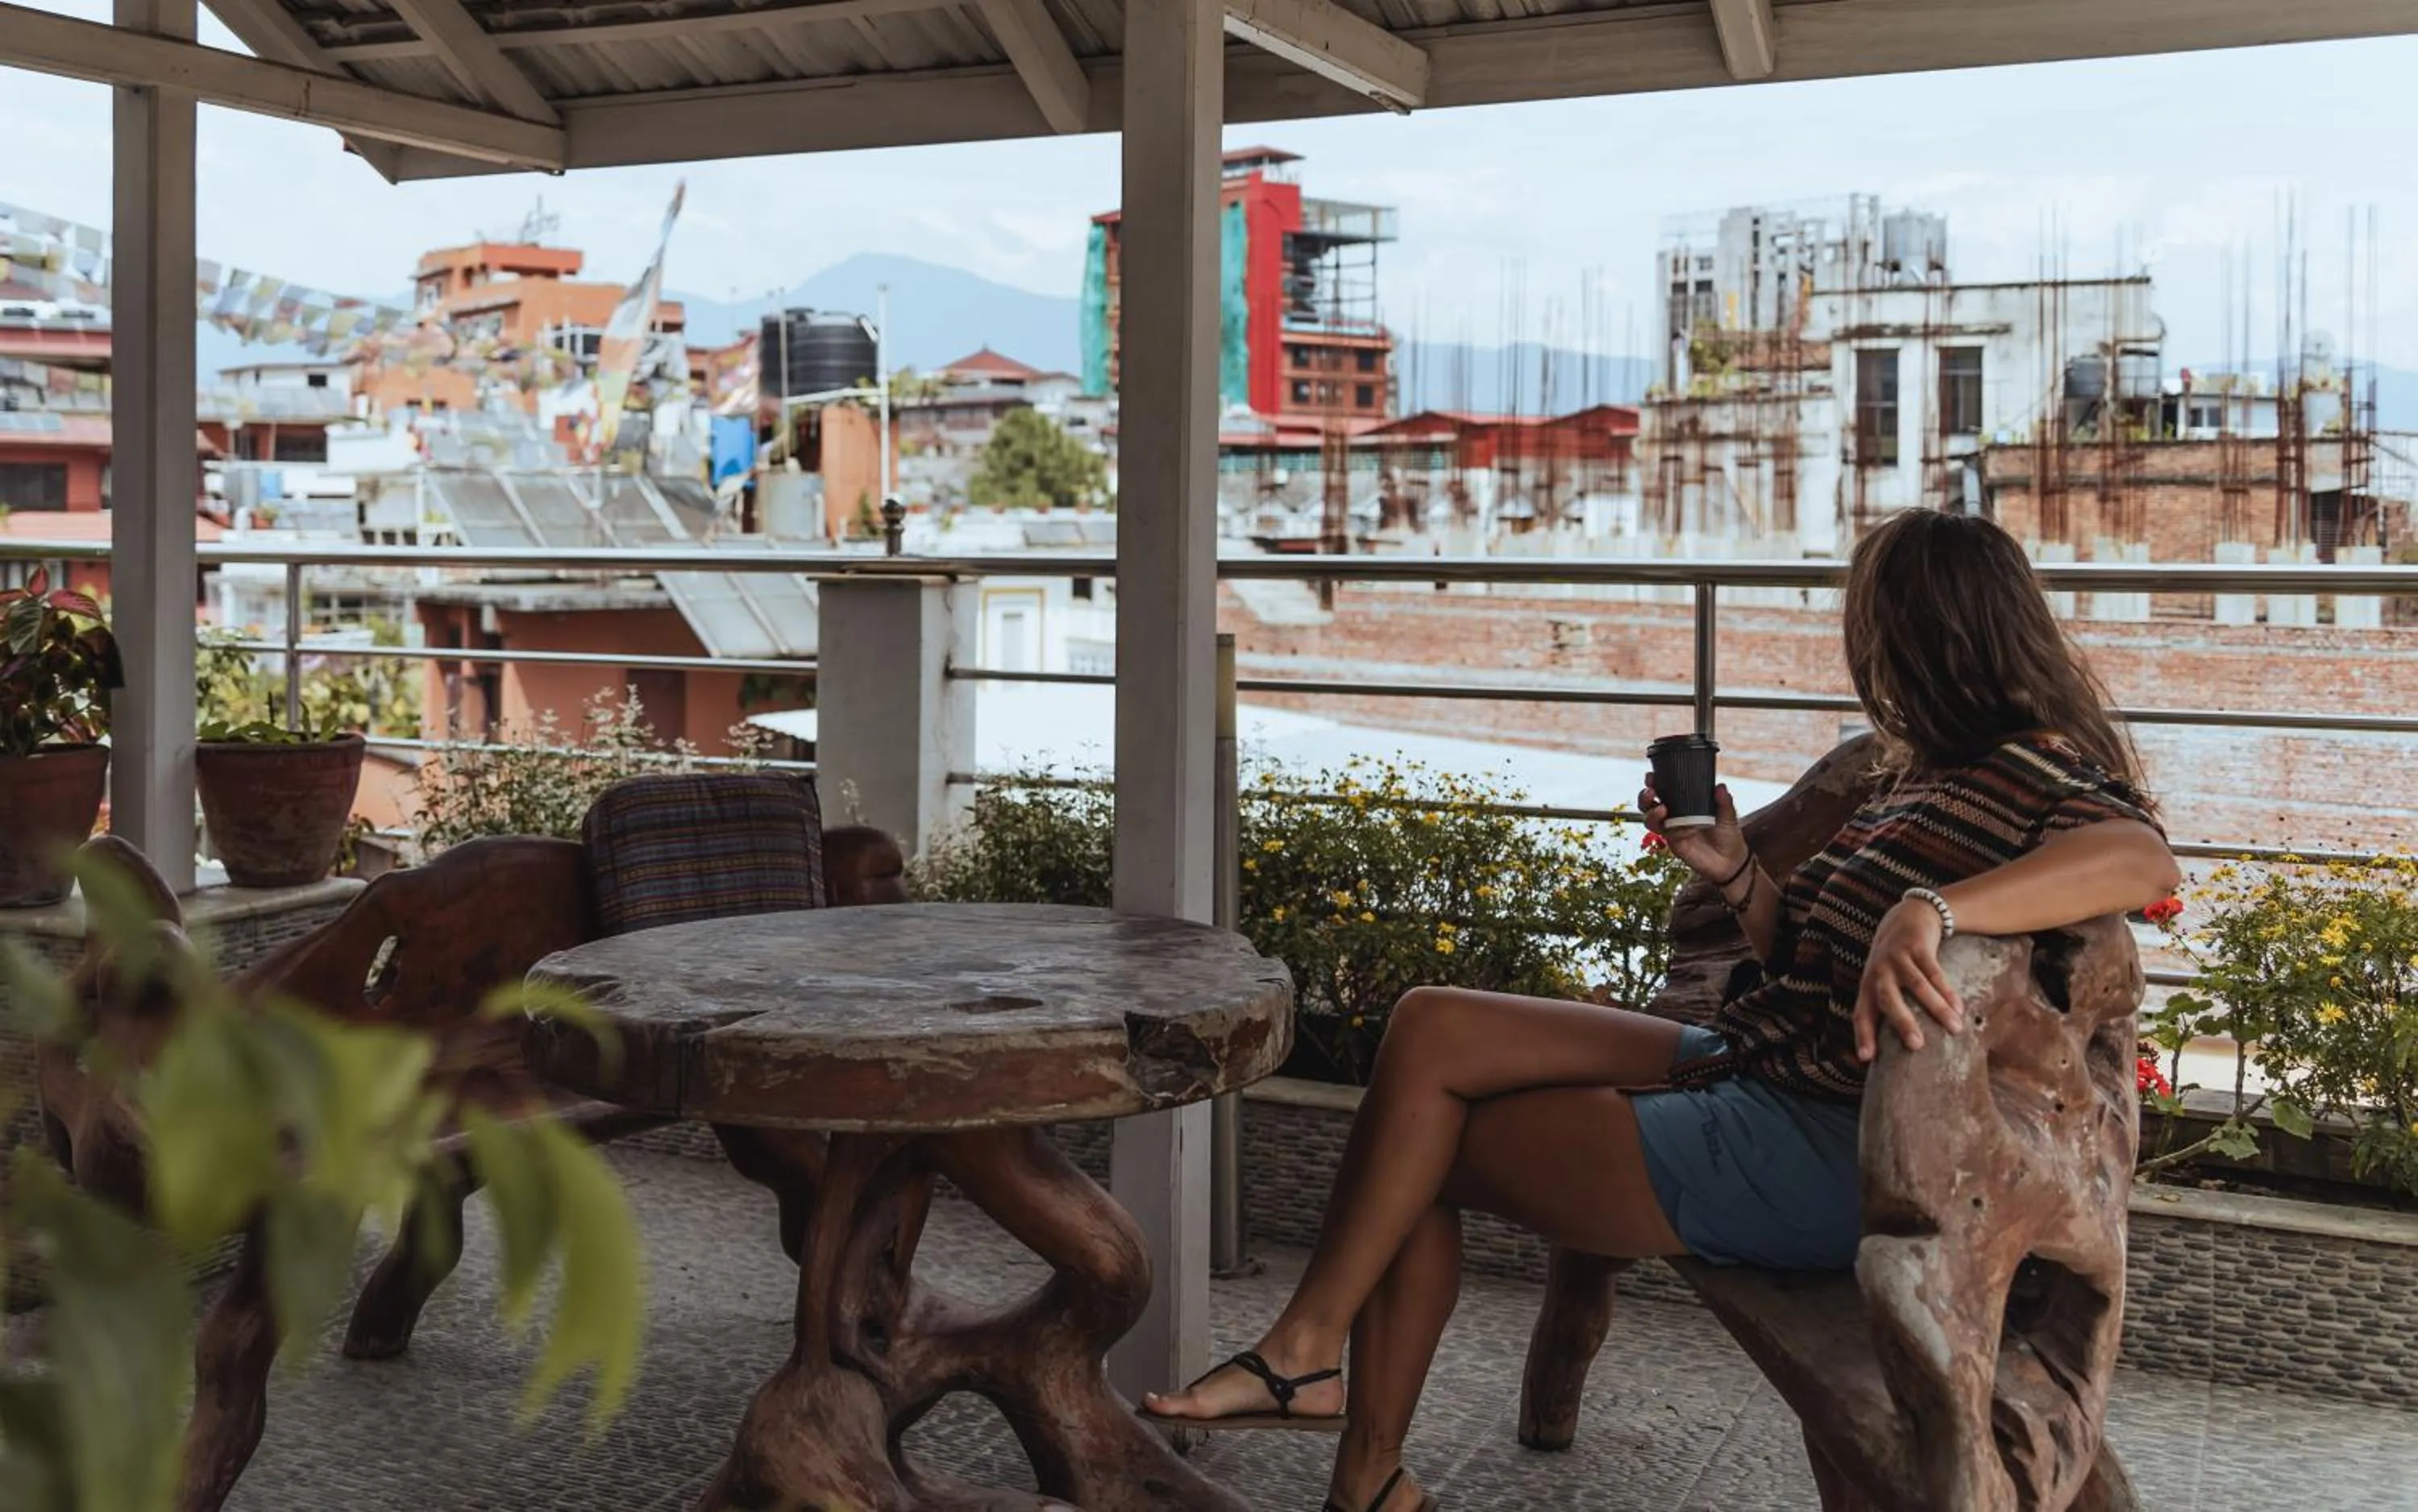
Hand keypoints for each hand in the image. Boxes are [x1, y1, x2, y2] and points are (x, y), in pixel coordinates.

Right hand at [1639, 775, 1747, 888]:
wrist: (1730, 861)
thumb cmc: (1728, 834)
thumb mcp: (1729, 815)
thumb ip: (1724, 801)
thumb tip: (1720, 786)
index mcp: (1684, 803)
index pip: (1664, 790)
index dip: (1655, 783)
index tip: (1652, 776)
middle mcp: (1674, 815)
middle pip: (1649, 804)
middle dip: (1644, 796)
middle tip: (1650, 791)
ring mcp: (1672, 829)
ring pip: (1651, 820)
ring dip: (1651, 813)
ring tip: (1661, 808)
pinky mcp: (1674, 844)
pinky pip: (1666, 835)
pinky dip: (1671, 830)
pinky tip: (1682, 828)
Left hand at [1854, 900, 1964, 1061]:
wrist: (1909, 915)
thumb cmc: (1896, 960)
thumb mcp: (1885, 979)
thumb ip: (1890, 1005)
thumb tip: (1903, 1046)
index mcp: (1868, 985)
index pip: (1861, 1014)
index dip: (1863, 1035)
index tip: (1866, 1059)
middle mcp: (1879, 971)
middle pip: (1887, 999)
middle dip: (1901, 1023)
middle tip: (1917, 1045)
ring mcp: (1897, 957)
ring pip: (1917, 986)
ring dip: (1937, 1008)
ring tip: (1955, 1028)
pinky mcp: (1917, 946)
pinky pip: (1934, 971)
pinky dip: (1947, 990)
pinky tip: (1960, 1007)